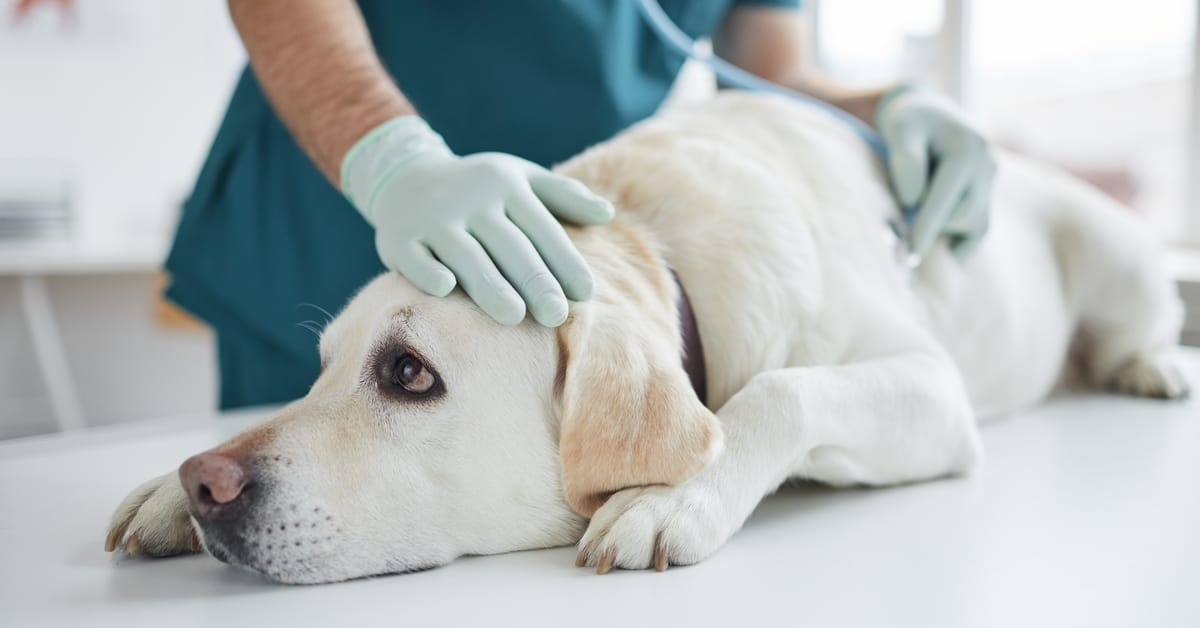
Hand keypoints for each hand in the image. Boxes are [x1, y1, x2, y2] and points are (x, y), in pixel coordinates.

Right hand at [341, 117, 613, 326]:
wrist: (405, 176)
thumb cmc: (480, 188)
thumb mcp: (521, 179)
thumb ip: (565, 196)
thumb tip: (608, 214)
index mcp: (506, 185)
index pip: (541, 227)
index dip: (563, 259)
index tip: (585, 293)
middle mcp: (470, 200)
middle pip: (508, 245)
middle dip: (534, 280)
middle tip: (556, 315)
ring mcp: (433, 218)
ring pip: (465, 254)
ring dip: (488, 284)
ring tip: (514, 316)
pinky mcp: (399, 238)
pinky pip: (415, 258)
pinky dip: (428, 270)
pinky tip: (446, 287)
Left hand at [876, 85, 995, 259]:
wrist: (930, 114)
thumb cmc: (910, 122)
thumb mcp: (900, 130)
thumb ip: (906, 163)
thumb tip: (914, 204)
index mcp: (967, 150)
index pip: (946, 199)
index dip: (927, 228)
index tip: (912, 253)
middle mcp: (987, 167)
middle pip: (962, 216)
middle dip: (931, 225)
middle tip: (900, 222)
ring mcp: (991, 183)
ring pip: (973, 226)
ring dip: (943, 231)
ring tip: (916, 221)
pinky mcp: (987, 196)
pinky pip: (979, 229)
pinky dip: (959, 243)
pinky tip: (939, 251)